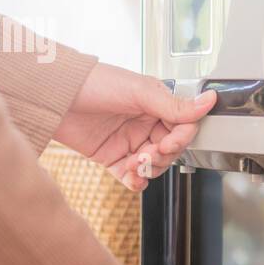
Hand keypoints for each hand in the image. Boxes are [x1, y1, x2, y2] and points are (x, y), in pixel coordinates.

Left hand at [54, 63, 215, 190]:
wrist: (54, 95)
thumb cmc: (95, 83)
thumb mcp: (140, 92)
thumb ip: (175, 105)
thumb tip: (209, 100)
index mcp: (157, 104)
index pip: (183, 127)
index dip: (180, 138)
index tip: (168, 141)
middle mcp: (146, 123)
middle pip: (171, 150)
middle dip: (162, 156)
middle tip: (148, 153)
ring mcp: (129, 141)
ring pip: (154, 165)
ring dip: (148, 169)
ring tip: (133, 163)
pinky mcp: (112, 157)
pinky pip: (132, 176)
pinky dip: (136, 181)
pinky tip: (132, 178)